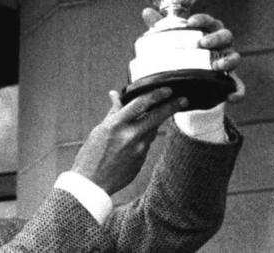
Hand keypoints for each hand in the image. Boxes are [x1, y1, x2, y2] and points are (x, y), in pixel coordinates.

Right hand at [71, 87, 187, 194]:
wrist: (92, 183)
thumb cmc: (91, 155)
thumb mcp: (99, 129)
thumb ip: (113, 112)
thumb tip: (116, 95)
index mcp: (116, 125)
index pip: (141, 104)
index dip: (156, 95)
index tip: (167, 90)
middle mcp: (130, 136)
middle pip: (157, 117)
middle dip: (171, 106)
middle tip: (183, 100)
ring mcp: (138, 150)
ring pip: (152, 131)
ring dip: (153, 123)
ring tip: (149, 120)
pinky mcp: (141, 161)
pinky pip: (146, 144)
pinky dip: (143, 138)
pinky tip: (133, 140)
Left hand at [142, 8, 244, 102]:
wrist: (192, 76)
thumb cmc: (183, 50)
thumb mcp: (172, 38)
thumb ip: (160, 25)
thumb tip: (146, 11)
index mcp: (209, 31)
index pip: (209, 21)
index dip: (202, 19)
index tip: (190, 22)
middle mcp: (222, 44)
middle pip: (226, 35)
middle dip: (216, 38)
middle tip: (202, 43)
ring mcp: (227, 62)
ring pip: (235, 57)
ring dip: (228, 60)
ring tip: (216, 66)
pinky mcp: (230, 81)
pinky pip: (239, 86)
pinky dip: (237, 92)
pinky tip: (230, 97)